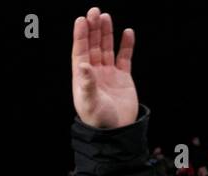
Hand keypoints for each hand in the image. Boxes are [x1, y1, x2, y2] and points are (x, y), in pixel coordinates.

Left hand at [71, 8, 137, 129]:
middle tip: (94, 11)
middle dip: (93, 29)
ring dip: (106, 33)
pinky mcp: (123, 78)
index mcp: (82, 78)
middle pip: (93, 46)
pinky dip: (126, 45)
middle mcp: (94, 74)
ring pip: (107, 49)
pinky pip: (124, 57)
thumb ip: (86, 84)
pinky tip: (127, 32)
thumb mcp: (90, 102)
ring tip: (105, 16)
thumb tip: (82, 65)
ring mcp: (108, 75)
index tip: (81, 20)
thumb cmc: (99, 120)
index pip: (80, 52)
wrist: (116, 132)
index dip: (81, 36)